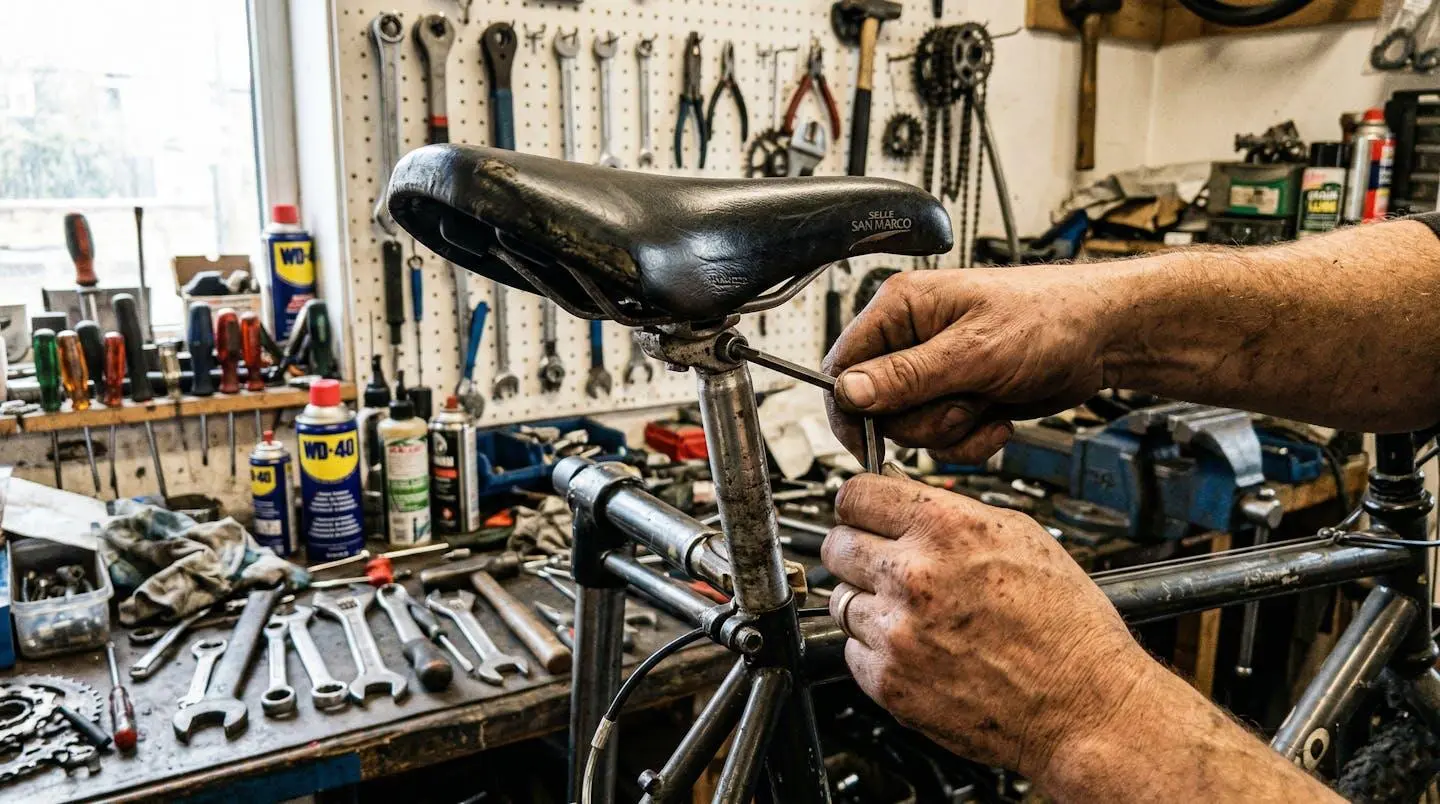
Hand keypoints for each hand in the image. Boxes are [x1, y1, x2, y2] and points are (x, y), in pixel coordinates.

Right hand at [823, 267, 1114, 463]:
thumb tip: (848, 390)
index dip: (852, 409)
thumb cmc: (1050, 319)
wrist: (1103, 338)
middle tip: (962, 400)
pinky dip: (971, 440)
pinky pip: (941, 440)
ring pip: (911, 430)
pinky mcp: (957, 398)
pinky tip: (997, 418)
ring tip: (986, 401)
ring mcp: (934, 372)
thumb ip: (907, 375)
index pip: (842, 366)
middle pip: (877, 408)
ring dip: (952, 429)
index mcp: (900, 309)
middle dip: (923, 419)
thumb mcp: (974, 351)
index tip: (869, 440)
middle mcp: (910, 339)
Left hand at [823, 473, 1159, 780]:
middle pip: (836, 544)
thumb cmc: (1066, 627)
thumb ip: (950, 514)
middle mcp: (913, 574)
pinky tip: (918, 649)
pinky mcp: (888, 680)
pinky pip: (853, 650)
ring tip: (915, 615)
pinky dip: (876, 649)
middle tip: (884, 565)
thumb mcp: (1019, 537)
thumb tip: (904, 503)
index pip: (855, 494)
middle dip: (857, 551)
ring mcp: (896, 631)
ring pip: (841, 599)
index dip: (859, 505)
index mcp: (945, 528)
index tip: (862, 514)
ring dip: (868, 603)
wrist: (1082, 706)